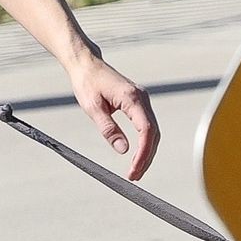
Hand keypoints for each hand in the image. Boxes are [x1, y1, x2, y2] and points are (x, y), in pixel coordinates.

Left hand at [68, 52, 159, 180]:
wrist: (87, 65)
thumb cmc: (87, 82)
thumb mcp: (92, 108)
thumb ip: (108, 129)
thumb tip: (122, 150)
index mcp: (132, 98)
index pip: (146, 130)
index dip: (143, 153)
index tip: (134, 169)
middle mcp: (142, 98)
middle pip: (153, 133)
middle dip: (146, 157)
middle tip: (134, 176)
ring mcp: (142, 100)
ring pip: (153, 131)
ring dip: (147, 152)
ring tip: (135, 170)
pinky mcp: (138, 102)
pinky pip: (147, 125)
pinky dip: (145, 142)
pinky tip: (138, 155)